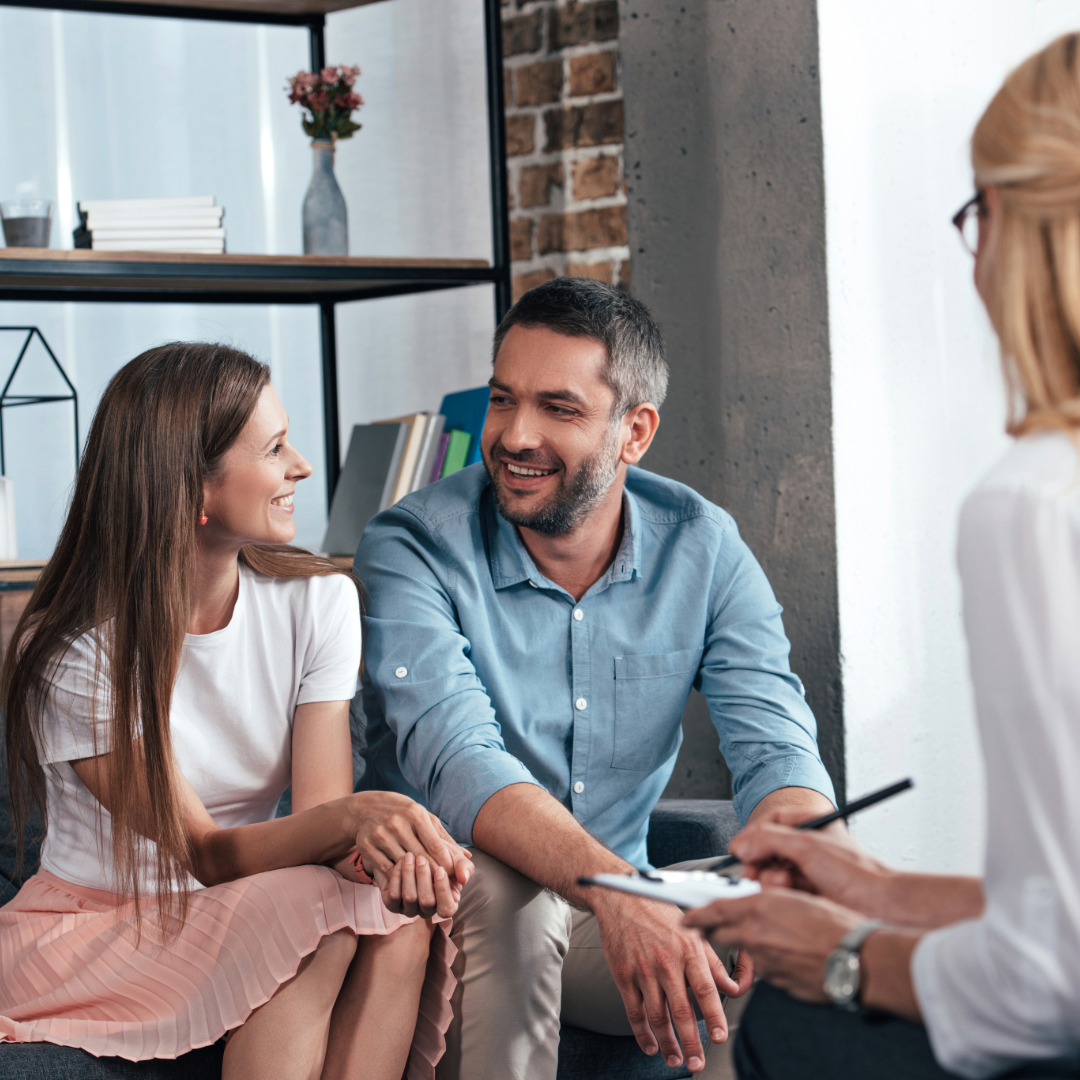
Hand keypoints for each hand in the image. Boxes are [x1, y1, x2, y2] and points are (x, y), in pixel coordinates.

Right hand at [350, 790, 472, 888]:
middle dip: (435, 874)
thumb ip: (445, 839)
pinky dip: (398, 879)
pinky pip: (386, 869)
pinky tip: (407, 884)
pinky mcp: (366, 846)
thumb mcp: (425, 819)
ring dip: (417, 879)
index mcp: (415, 813)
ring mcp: (380, 834)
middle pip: (421, 857)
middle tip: (445, 887)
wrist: (366, 808)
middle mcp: (397, 823)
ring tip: (428, 888)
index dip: (447, 863)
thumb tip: (468, 858)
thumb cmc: (404, 815)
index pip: (435, 844)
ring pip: (404, 865)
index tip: (456, 877)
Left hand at [379, 852, 461, 918]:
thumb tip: (464, 878)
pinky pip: (394, 896)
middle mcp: (427, 910)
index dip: (443, 891)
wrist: (412, 848)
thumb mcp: (453, 857)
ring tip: (409, 856)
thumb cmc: (438, 854)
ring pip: (410, 898)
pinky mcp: (393, 904)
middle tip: (421, 858)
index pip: (447, 909)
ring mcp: (409, 909)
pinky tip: (400, 862)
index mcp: (445, 903)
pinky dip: (397, 878)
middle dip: (424, 878)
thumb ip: (463, 866)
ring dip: (409, 875)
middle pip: (427, 902)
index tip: (440, 869)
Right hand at [592, 892, 745, 1073]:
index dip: (714, 1016)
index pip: (706, 989)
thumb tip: (731, 987)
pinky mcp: (624, 975)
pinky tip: (650, 1045)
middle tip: (696, 1062)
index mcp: (688, 950)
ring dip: (668, 1043)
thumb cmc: (659, 912)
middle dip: (691, 1042)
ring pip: (658, 1016)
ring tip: (675, 1060)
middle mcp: (666, 962)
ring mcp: (643, 970)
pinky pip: (634, 1011)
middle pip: (682, 1010)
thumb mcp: (692, 930)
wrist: (622, 898)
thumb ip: (712, 962)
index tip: (719, 1037)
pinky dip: (642, 1033)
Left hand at [684, 889, 862, 1003]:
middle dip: (714, 931)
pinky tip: (792, 956)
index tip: (686, 915)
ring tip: (776, 939)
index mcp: (758, 908)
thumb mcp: (796, 897)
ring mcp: (765, 963)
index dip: (696, 913)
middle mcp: (755, 936)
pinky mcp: (777, 983)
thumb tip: (754, 901)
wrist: (858, 959)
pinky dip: (771, 962)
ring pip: (745, 953)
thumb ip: (768, 901)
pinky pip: (766, 971)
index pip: (713, 910)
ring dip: (750, 946)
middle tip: (712, 927)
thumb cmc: (835, 923)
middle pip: (719, 935)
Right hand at [728, 821, 891, 914]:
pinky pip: (781, 890)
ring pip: (773, 870)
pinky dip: (780, 892)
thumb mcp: (807, 847)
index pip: (773, 820)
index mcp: (814, 823)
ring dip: (772, 878)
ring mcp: (809, 869)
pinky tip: (791, 895)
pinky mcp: (808, 892)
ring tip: (784, 884)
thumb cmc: (856, 873)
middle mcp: (810, 845)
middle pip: (768, 847)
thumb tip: (740, 844)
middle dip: (762, 861)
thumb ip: (768, 841)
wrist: (881, 908)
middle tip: (756, 871)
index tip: (741, 849)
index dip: (754, 833)